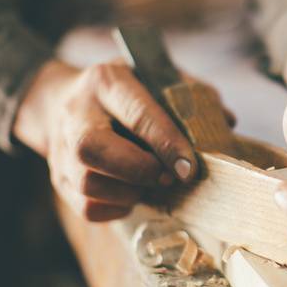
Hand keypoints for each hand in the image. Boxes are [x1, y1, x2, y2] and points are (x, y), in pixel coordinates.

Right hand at [14, 59, 229, 221]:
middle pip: (93, 149)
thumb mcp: (154, 78)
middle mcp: (77, 114)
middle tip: (168, 178)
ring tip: (151, 184)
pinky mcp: (59, 179)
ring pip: (88, 184)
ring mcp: (62, 149)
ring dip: (130, 193)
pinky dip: (118, 208)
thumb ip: (191, 95)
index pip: (137, 114)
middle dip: (139, 170)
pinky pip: (88, 208)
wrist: (61, 103)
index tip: (189, 168)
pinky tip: (133, 193)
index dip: (167, 144)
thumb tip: (226, 121)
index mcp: (107, 82)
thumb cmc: (124, 92)